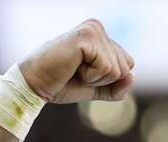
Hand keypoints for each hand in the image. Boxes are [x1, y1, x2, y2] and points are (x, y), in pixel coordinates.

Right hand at [19, 19, 135, 103]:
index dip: (108, 79)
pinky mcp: (87, 37)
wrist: (35, 85)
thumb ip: (116, 87)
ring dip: (95, 79)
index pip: (127, 64)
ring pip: (118, 69)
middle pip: (125, 67)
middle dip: (102, 80)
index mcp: (99, 35)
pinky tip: (72, 68)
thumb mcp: (95, 89)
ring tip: (73, 70)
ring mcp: (92, 30)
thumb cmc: (61, 84)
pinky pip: (107, 68)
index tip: (82, 73)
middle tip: (76, 73)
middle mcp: (97, 27)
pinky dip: (91, 77)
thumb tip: (132, 78)